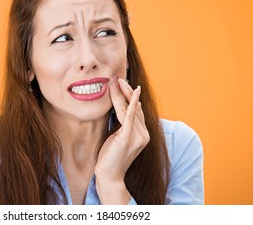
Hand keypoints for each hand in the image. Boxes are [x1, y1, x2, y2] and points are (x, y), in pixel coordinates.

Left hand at [94, 76, 149, 203]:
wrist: (109, 176)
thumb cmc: (110, 157)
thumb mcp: (117, 136)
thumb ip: (121, 124)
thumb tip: (117, 109)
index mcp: (141, 133)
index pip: (136, 110)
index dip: (129, 96)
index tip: (121, 83)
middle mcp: (143, 134)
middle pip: (134, 107)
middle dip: (126, 91)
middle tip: (118, 77)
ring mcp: (138, 136)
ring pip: (129, 110)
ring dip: (122, 94)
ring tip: (115, 81)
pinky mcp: (129, 138)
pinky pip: (130, 117)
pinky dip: (131, 104)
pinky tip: (133, 93)